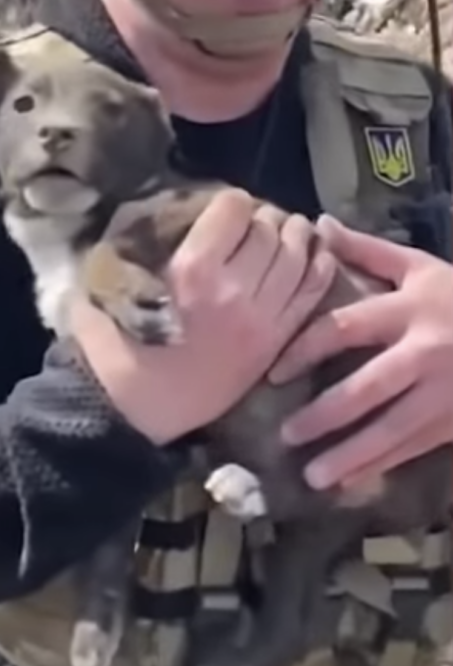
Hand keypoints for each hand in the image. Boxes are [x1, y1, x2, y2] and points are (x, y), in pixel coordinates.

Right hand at [71, 191, 335, 444]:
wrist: (135, 415)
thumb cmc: (113, 349)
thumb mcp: (105, 287)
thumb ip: (129, 244)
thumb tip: (156, 209)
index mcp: (192, 271)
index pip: (233, 209)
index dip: (229, 203)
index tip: (222, 210)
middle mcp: (235, 291)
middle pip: (269, 229)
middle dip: (262, 218)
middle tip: (252, 224)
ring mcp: (262, 319)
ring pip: (298, 255)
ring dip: (294, 235)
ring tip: (283, 232)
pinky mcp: (276, 343)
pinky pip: (312, 293)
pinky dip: (318, 266)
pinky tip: (312, 254)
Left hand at [270, 215, 452, 490]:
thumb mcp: (419, 267)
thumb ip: (367, 250)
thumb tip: (319, 226)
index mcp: (408, 310)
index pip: (344, 328)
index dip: (305, 350)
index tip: (273, 373)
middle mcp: (424, 352)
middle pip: (368, 388)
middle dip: (325, 415)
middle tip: (285, 435)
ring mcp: (444, 392)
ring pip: (392, 428)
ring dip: (351, 455)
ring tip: (312, 477)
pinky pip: (414, 448)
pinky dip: (381, 466)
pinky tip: (350, 482)